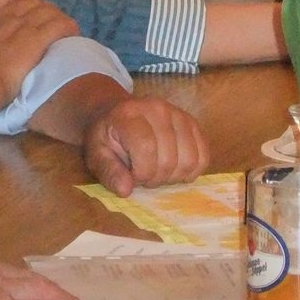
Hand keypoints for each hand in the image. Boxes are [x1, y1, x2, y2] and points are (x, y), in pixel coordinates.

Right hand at [0, 0, 78, 132]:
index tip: (31, 7)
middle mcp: (2, 16)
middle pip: (32, 1)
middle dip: (44, 9)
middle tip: (51, 23)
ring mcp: (18, 27)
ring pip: (47, 11)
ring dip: (58, 19)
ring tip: (64, 30)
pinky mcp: (33, 41)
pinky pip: (58, 25)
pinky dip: (68, 27)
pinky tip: (73, 33)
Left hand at [82, 95, 209, 196]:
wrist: (116, 113)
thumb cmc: (106, 137)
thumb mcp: (96, 154)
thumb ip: (108, 172)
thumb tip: (125, 190)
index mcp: (129, 115)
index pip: (146, 149)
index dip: (141, 173)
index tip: (132, 175)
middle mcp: (157, 108)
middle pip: (169, 159)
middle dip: (156, 177)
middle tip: (143, 174)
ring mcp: (177, 113)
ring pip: (189, 159)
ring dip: (174, 176)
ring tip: (157, 170)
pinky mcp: (192, 122)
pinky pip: (204, 155)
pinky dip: (191, 170)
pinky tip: (174, 169)